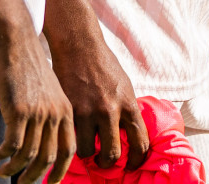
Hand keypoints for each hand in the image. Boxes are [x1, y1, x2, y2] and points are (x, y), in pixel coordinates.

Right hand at [0, 32, 76, 183]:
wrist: (16, 40)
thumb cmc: (27, 65)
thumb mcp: (48, 91)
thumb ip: (48, 113)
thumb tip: (39, 140)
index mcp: (65, 110)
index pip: (69, 151)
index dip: (60, 172)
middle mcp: (55, 114)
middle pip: (49, 158)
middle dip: (35, 177)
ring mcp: (38, 112)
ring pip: (28, 155)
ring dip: (15, 169)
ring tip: (4, 173)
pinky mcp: (19, 109)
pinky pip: (12, 144)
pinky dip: (4, 155)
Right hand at [50, 33, 149, 170]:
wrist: (79, 45)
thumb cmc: (104, 64)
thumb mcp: (125, 86)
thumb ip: (127, 110)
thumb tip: (130, 135)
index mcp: (128, 105)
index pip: (139, 144)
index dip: (136, 160)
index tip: (130, 164)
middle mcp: (110, 111)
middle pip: (112, 154)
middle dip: (108, 163)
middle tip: (103, 161)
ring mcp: (87, 111)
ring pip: (87, 151)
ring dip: (87, 154)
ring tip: (86, 149)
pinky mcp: (69, 109)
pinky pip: (71, 136)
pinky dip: (72, 139)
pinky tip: (73, 134)